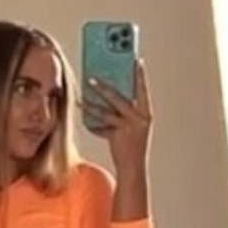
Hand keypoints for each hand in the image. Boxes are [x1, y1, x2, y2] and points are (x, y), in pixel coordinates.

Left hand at [83, 58, 152, 176]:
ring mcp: (129, 127)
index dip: (140, 74)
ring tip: (81, 94)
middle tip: (92, 76)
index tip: (136, 59)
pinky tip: (83, 116)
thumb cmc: (132, 145)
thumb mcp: (133, 125)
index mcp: (146, 113)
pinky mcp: (118, 136)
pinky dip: (92, 123)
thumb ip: (125, 111)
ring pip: (107, 111)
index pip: (142, 89)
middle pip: (119, 97)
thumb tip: (108, 92)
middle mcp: (140, 118)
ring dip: (92, 102)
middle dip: (104, 87)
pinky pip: (102, 126)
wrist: (133, 168)